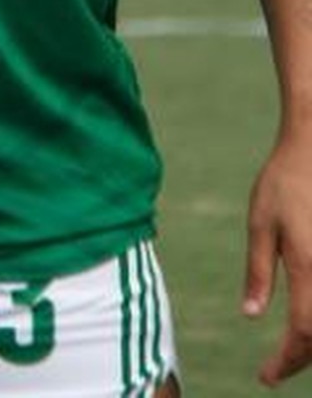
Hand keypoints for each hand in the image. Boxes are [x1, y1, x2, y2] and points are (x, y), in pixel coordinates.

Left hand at [243, 137, 311, 385]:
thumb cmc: (284, 181)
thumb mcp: (261, 222)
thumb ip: (259, 271)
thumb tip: (251, 315)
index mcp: (309, 267)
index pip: (303, 334)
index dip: (286, 361)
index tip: (265, 376)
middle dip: (303, 358)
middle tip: (276, 368)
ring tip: (293, 350)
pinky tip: (309, 321)